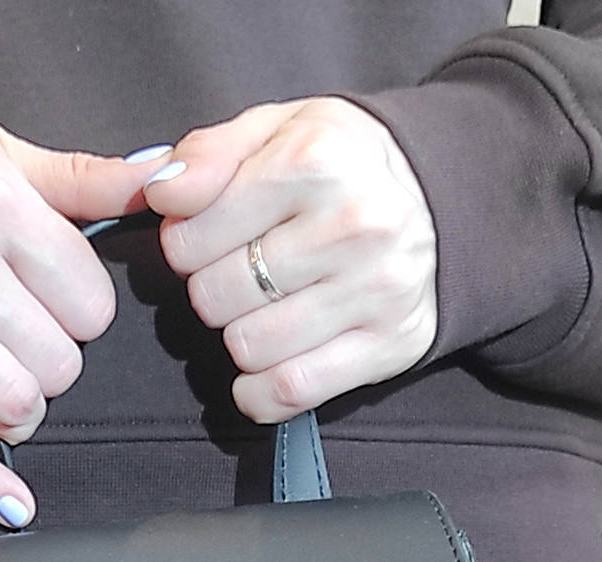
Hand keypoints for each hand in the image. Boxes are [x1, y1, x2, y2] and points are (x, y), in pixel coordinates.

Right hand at [0, 79, 164, 523]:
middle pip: (58, 360)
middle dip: (55, 359)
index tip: (59, 301)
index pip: (89, 300)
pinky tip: (13, 507)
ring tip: (8, 391)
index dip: (83, 309)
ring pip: (10, 403)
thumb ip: (77, 177)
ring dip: (22, 410)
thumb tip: (159, 183)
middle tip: (27, 339)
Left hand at [141, 98, 437, 423]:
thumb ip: (207, 154)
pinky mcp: (388, 345)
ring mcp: (375, 291)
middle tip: (241, 274)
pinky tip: (267, 363)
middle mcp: (352, 226)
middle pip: (215, 298)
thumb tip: (160, 195)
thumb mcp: (275, 130)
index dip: (182, 246)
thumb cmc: (340, 165)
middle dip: (212, 290)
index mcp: (315, 162)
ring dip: (240, 337)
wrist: (441, 198)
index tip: (209, 239)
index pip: (190, 239)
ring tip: (265, 308)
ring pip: (248, 348)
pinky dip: (261, 391)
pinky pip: (290, 391)